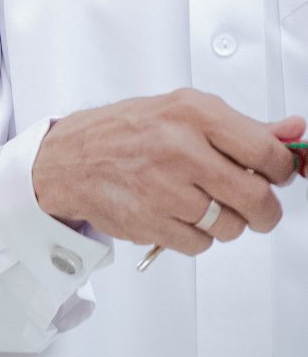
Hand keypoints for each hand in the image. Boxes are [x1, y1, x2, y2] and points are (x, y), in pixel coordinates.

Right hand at [33, 92, 302, 253]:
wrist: (69, 160)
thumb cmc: (128, 132)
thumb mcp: (185, 111)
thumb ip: (244, 126)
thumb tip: (295, 132)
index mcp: (193, 114)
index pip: (265, 151)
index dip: (282, 170)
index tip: (278, 174)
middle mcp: (179, 149)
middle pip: (255, 197)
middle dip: (265, 210)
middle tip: (259, 208)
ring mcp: (162, 189)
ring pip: (230, 227)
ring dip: (228, 224)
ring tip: (207, 207)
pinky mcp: (148, 221)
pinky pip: (200, 245)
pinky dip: (198, 238)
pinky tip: (182, 217)